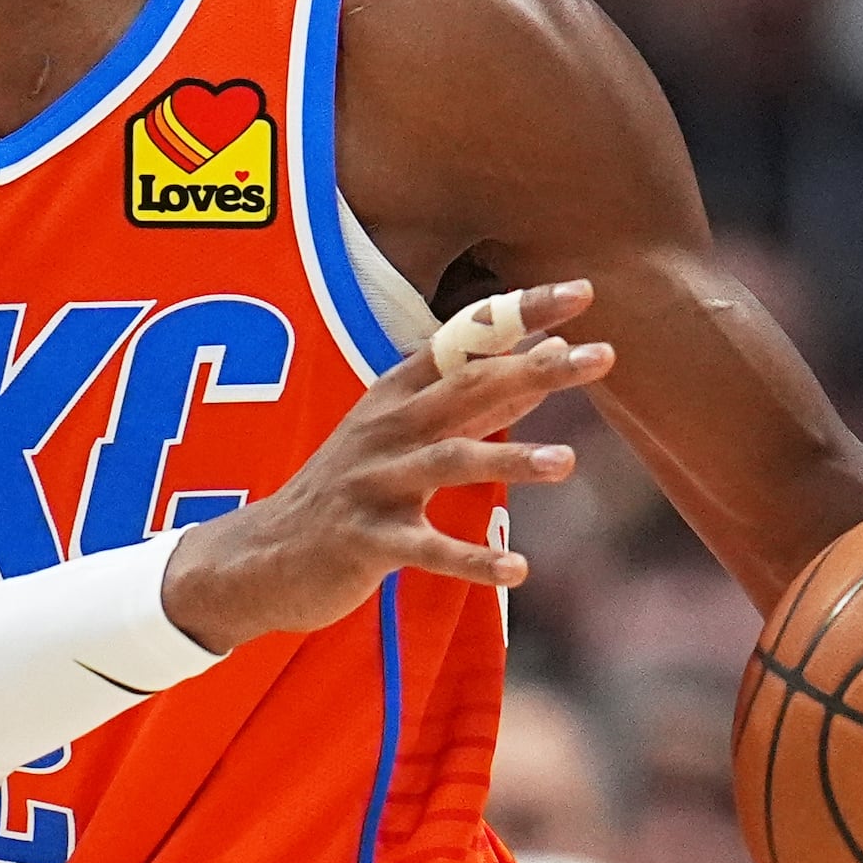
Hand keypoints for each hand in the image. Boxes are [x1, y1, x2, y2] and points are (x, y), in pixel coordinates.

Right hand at [159, 280, 614, 655]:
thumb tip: (546, 360)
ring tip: (567, 462)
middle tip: (601, 356)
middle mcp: (384, 429)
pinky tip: (517, 570)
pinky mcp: (366, 539)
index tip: (583, 292)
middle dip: (532, 371)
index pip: (464, 340)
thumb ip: (475, 403)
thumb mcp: (404, 434)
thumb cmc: (350, 490)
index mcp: (395, 395)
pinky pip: (426, 548)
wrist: (262, 556)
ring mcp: (372, 482)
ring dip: (509, 460)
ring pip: (447, 462)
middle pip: (465, 389)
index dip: (519, 314)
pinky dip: (471, 559)